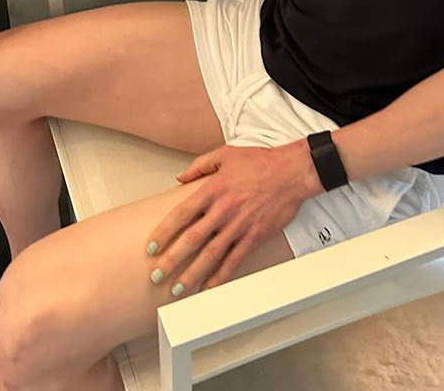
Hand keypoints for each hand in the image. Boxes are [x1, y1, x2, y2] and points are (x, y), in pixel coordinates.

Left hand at [146, 140, 321, 296]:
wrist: (291, 172)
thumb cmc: (260, 161)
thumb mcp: (225, 153)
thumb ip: (200, 165)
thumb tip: (180, 177)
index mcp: (212, 189)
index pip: (181, 214)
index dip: (164, 232)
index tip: (152, 246)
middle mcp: (223, 210)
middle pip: (191, 239)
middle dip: (171, 260)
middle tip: (156, 274)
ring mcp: (238, 226)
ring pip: (210, 255)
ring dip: (192, 274)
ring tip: (177, 289)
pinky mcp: (254, 236)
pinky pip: (234, 260)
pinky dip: (221, 276)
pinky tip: (209, 287)